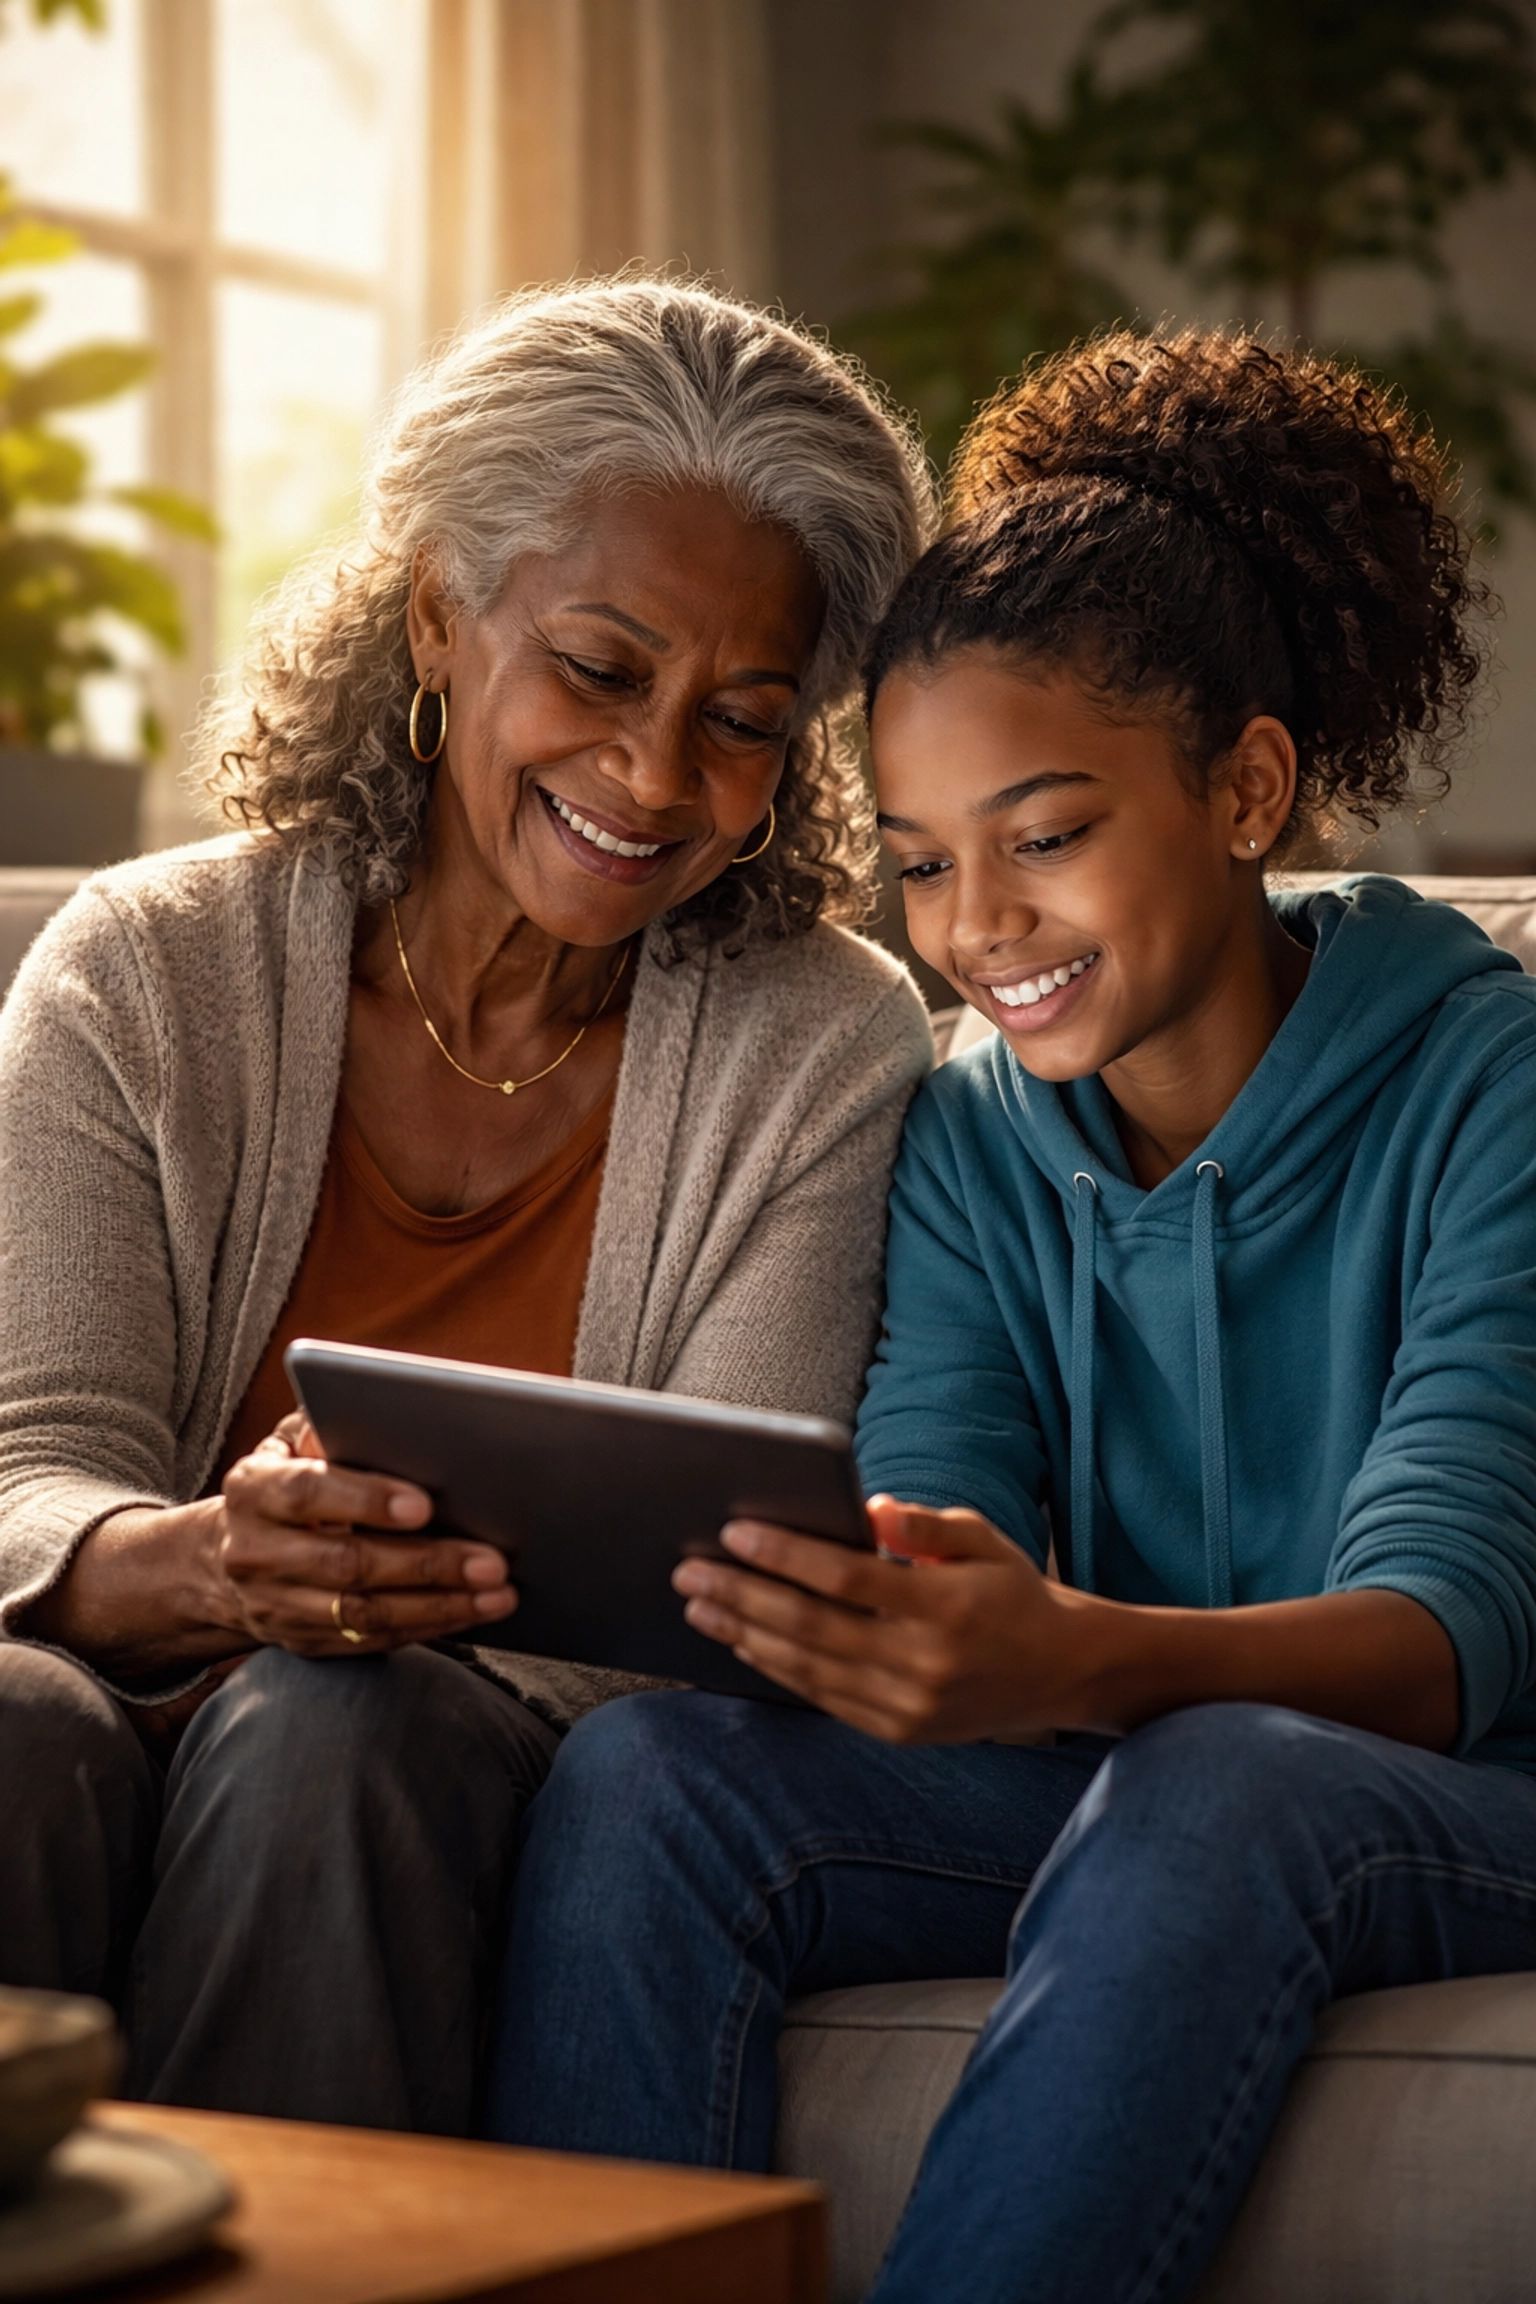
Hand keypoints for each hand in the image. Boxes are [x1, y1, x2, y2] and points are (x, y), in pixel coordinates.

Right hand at [211, 1415, 516, 1656]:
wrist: (224, 1558)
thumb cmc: (285, 1482)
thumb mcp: (290, 1444)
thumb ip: (327, 1427)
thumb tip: (381, 1418)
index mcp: (253, 1489)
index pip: (309, 1492)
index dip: (367, 1499)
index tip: (425, 1505)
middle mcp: (255, 1552)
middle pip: (346, 1564)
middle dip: (427, 1563)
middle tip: (491, 1561)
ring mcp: (275, 1605)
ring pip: (362, 1613)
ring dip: (438, 1606)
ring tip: (496, 1594)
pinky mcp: (300, 1642)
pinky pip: (369, 1640)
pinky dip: (426, 1627)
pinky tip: (469, 1612)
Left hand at [672, 1495, 1085, 1743]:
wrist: (1061, 1671)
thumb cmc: (1011, 1590)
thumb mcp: (982, 1540)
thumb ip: (924, 1525)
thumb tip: (868, 1508)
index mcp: (945, 1606)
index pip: (847, 1578)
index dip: (786, 1556)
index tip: (734, 1532)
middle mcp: (924, 1663)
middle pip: (813, 1627)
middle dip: (743, 1596)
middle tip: (689, 1571)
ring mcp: (908, 1706)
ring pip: (808, 1668)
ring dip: (745, 1635)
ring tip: (699, 1606)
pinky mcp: (898, 1730)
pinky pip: (823, 1698)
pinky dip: (776, 1669)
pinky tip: (743, 1642)